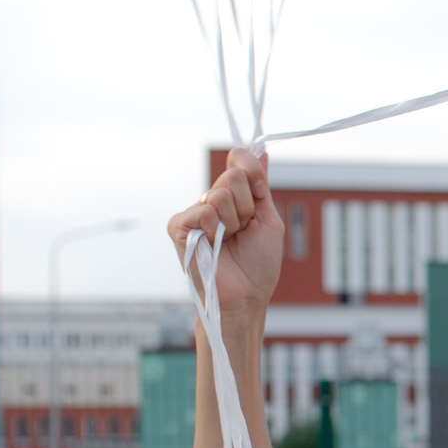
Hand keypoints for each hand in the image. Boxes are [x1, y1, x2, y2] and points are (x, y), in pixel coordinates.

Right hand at [165, 148, 283, 317]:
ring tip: (230, 240)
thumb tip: (263, 153)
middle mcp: (211, 200)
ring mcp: (194, 212)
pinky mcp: (179, 226)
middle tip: (244, 229)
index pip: (238, 160)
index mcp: (233, 197)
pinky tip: (214, 245)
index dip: (252, 171)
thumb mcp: (268, 219)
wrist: (246, 295)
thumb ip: (261, 186)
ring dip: (235, 221)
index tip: (260, 192)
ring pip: (219, 194)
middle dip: (247, 206)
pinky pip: (203, 211)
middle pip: (232, 176)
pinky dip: (216, 229)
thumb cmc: (259, 264)